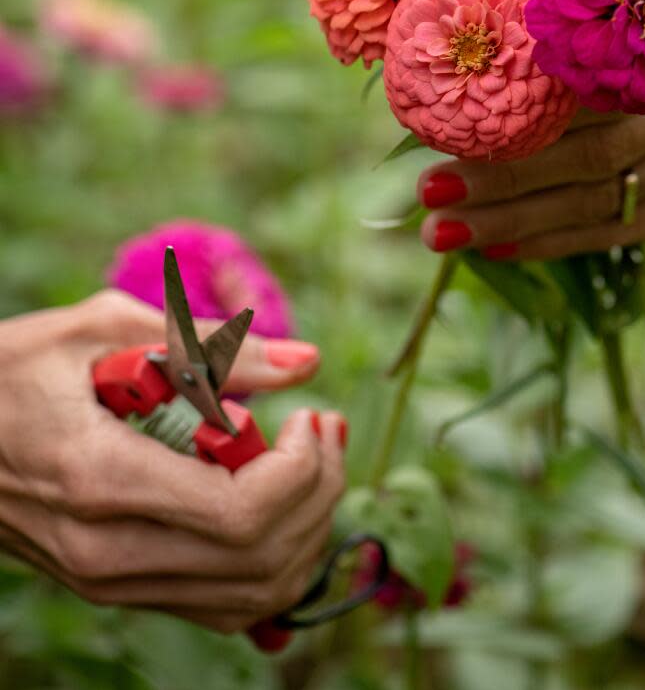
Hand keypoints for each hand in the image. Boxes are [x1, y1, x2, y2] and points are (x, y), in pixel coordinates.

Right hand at [0, 290, 345, 633]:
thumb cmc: (13, 368)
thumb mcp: (101, 327)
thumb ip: (210, 346)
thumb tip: (307, 361)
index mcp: (101, 478)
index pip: (239, 514)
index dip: (301, 470)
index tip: (309, 414)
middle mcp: (107, 550)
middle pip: (259, 558)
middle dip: (319, 491)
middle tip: (325, 426)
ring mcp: (109, 580)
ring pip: (252, 594)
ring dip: (305, 527)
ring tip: (312, 456)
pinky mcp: (114, 587)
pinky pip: (223, 603)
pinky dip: (273, 560)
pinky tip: (279, 498)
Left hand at [416, 21, 644, 259]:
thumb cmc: (608, 11)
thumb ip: (538, 11)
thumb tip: (436, 41)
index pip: (598, 67)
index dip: (520, 97)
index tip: (445, 124)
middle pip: (602, 145)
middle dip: (507, 177)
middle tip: (430, 192)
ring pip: (609, 195)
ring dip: (518, 220)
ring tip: (445, 230)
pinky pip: (629, 226)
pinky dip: (558, 239)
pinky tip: (497, 247)